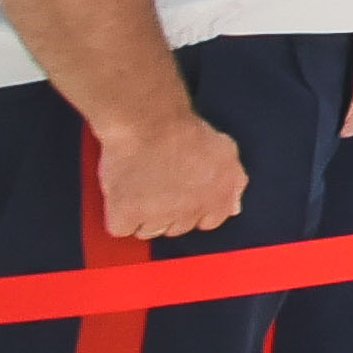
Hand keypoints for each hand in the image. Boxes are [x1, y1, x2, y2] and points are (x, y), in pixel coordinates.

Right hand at [91, 106, 249, 244]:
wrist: (147, 121)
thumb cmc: (182, 128)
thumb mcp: (224, 149)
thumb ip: (234, 180)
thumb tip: (233, 206)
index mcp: (218, 196)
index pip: (210, 221)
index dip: (194, 209)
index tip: (183, 198)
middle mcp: (191, 210)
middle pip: (176, 227)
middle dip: (167, 211)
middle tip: (157, 186)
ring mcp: (158, 215)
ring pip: (148, 231)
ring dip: (142, 215)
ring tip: (139, 186)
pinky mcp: (127, 215)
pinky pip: (121, 229)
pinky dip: (118, 216)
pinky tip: (122, 195)